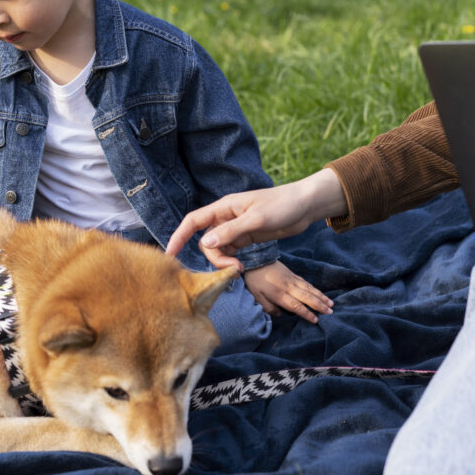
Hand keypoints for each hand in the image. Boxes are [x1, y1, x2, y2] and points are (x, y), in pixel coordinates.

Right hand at [166, 168, 346, 270]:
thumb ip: (231, 231)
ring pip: (218, 248)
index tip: (169, 254)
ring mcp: (236, 228)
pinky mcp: (246, 237)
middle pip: (206, 241)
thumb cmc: (282, 205)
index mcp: (224, 207)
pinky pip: (230, 251)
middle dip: (214, 257)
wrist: (305, 206)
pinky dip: (231, 261)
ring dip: (224, 261)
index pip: (193, 221)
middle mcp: (226, 217)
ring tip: (241, 269)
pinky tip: (242, 267)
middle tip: (233, 268)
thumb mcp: (256, 219)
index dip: (179, 236)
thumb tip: (205, 243)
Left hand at [242, 261, 332, 322]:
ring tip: (331, 304)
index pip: (296, 306)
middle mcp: (289, 287)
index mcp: (279, 294)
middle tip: (330, 312)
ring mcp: (292, 280)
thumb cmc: (254, 280)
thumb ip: (268, 307)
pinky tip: (320, 293)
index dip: (307, 314)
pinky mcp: (293, 274)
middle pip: (307, 298)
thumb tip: (280, 315)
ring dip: (321, 297)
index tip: (316, 320)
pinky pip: (306, 283)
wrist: (256, 258)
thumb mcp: (256, 296)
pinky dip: (315, 289)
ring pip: (310, 289)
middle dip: (320, 306)